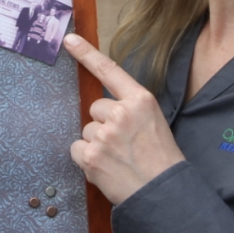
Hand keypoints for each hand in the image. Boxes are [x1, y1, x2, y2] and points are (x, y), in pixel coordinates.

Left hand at [65, 34, 185, 204]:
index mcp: (141, 100)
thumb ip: (129, 111)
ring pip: (86, 131)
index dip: (87, 53)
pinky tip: (107, 169)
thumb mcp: (153, 123)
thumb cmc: (161, 160)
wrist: (164, 193)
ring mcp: (104, 134)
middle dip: (103, 125)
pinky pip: (77, 150)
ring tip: (118, 160)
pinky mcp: (92, 155)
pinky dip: (87, 160)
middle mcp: (121, 113)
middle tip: (124, 146)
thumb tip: (101, 111)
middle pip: (94, 109)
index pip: (109, 71)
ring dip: (96, 145)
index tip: (69, 39)